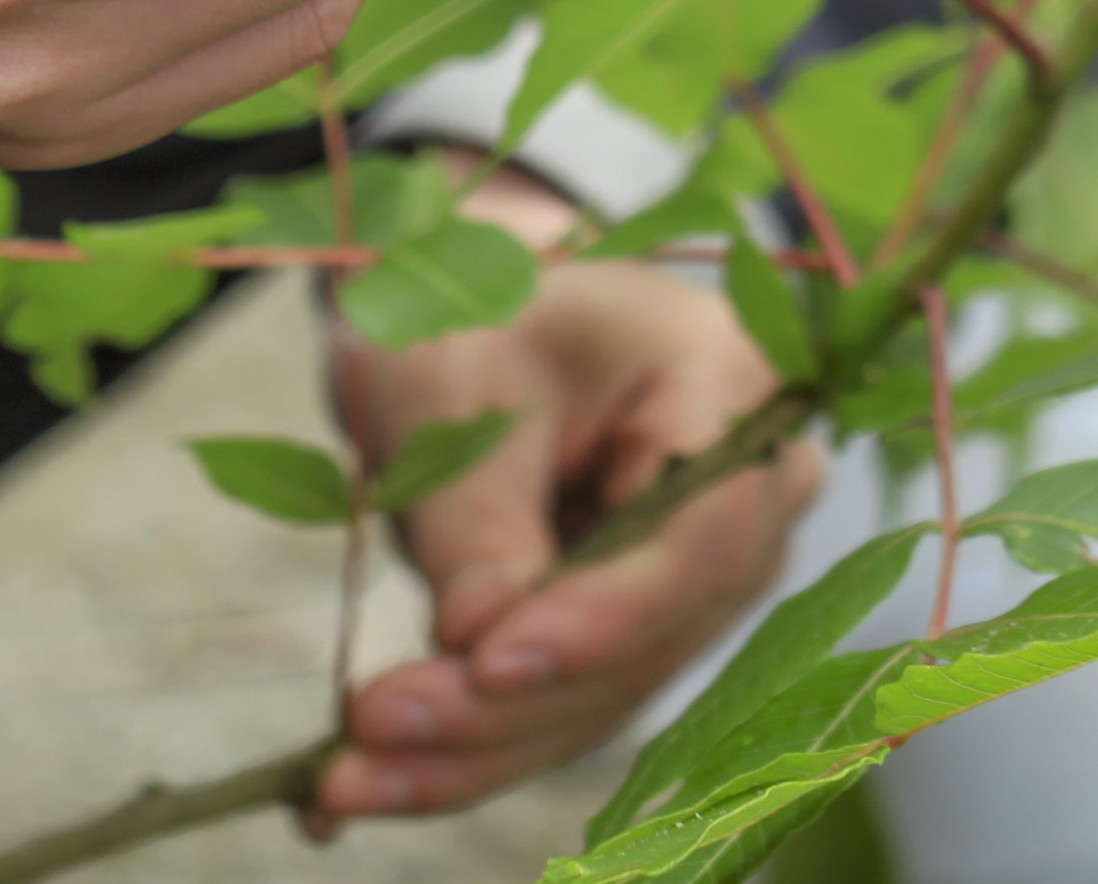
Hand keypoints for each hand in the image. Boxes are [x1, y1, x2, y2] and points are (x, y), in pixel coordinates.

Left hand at [316, 177, 823, 820]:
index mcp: (729, 383)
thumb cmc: (469, 310)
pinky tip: (367, 786)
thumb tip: (480, 640)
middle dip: (504, 700)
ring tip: (346, 776)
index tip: (489, 659)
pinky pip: (563, 705)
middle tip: (372, 726)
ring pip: (600, 694)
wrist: (468, 318)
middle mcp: (750, 497)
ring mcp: (701, 576)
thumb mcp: (451, 375)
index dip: (603, 614)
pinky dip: (466, 748)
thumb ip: (475, 505)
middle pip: (647, 635)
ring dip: (472, 748)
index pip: (696, 533)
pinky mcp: (639, 632)